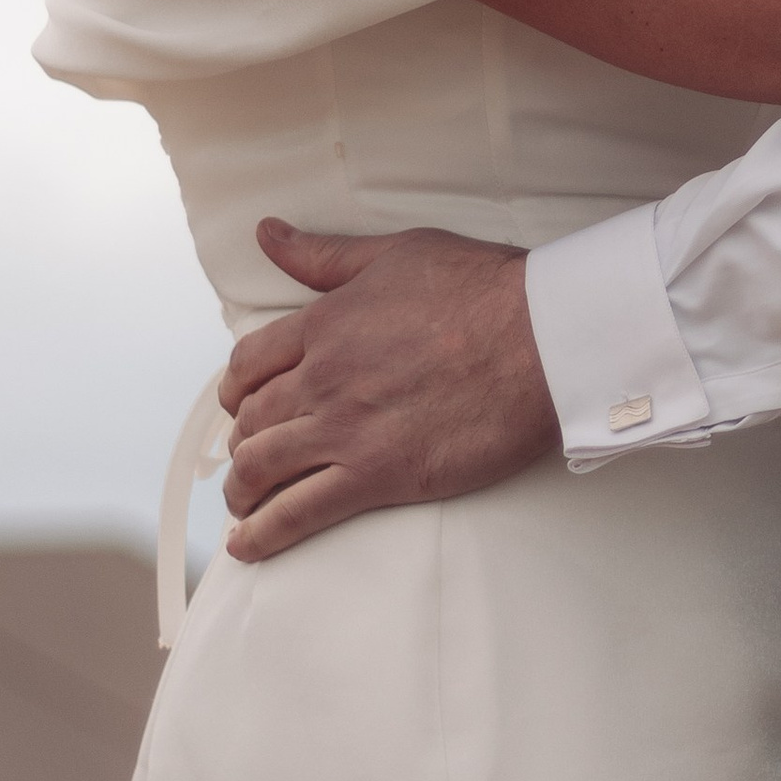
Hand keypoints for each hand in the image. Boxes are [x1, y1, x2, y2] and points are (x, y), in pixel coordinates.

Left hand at [219, 221, 560, 556]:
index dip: (237, 390)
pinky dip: (263, 535)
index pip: (248, 364)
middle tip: (253, 457)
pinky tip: (247, 547)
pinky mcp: (378, 475)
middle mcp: (322, 378)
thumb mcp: (395, 253)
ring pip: (261, 468)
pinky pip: (298, 513)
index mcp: (324, 324)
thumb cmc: (482, 289)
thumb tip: (268, 234)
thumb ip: (324, 255)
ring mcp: (346, 429)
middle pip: (251, 420)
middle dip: (243, 442)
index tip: (242, 405)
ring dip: (244, 491)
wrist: (543, 338)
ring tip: (245, 505)